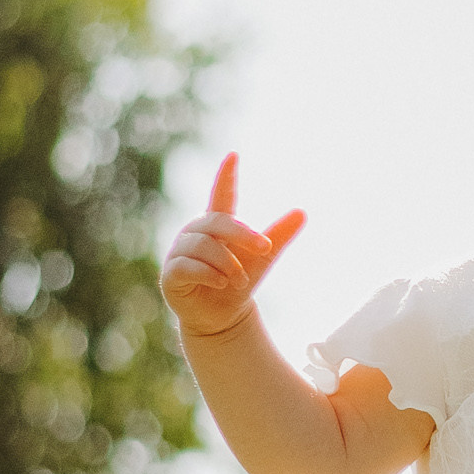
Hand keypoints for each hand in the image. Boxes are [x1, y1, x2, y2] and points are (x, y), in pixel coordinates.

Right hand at [161, 153, 306, 339]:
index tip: (234, 155)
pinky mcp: (171, 274)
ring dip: (227, 264)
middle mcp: (195, 234)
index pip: (221, 196)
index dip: (226, 177)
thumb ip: (279, 235)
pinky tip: (222, 282)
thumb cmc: (239, 282)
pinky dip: (210, 274)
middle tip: (264, 247)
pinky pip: (188, 266)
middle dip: (242, 234)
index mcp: (217, 225)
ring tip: (238, 279)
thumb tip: (303, 211)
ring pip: (204, 246)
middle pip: (217, 223)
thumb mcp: (263, 258)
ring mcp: (180, 253)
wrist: (222, 317)